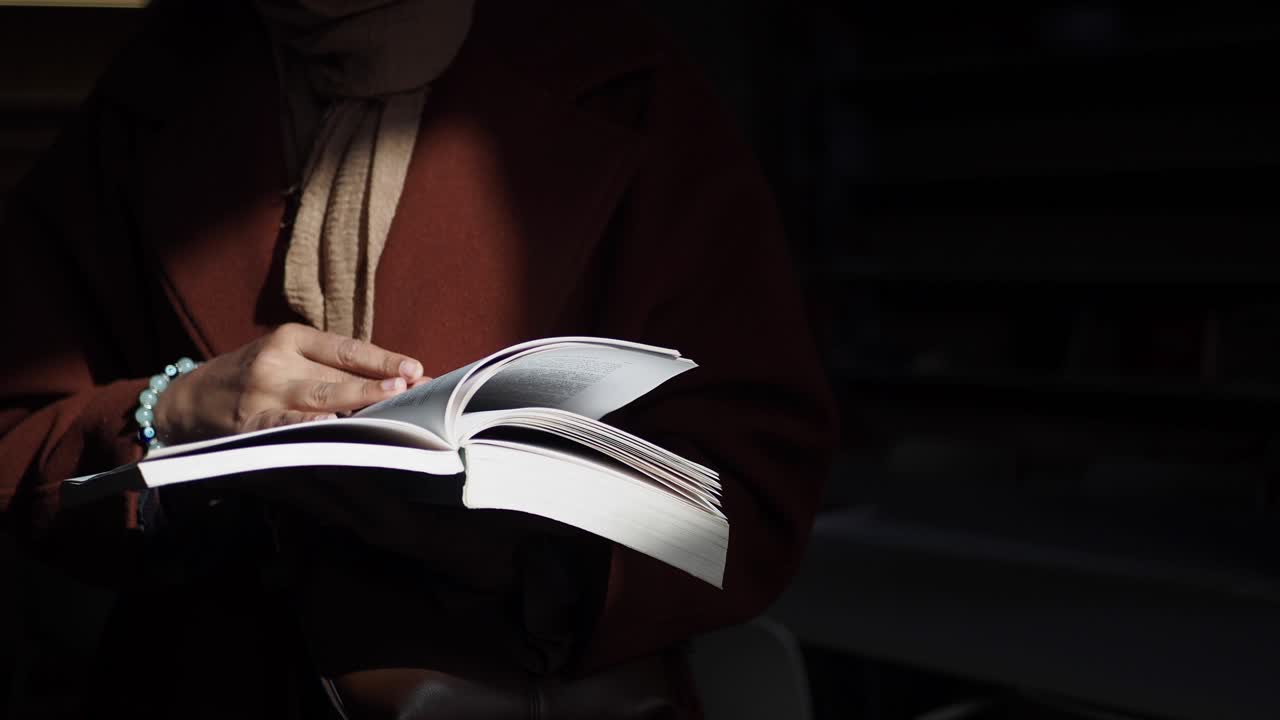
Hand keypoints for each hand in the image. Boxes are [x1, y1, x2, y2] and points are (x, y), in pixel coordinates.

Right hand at [153, 323, 426, 443]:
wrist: (188, 396)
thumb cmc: (255, 376)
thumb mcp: (286, 357)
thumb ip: (329, 367)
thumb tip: (389, 383)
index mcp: (292, 338)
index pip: (347, 348)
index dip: (382, 360)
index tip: (415, 369)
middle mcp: (278, 360)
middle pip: (338, 374)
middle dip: (379, 385)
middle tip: (414, 389)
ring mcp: (262, 392)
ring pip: (318, 396)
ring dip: (356, 401)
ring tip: (389, 402)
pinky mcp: (247, 422)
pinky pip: (282, 424)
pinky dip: (305, 425)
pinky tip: (328, 427)